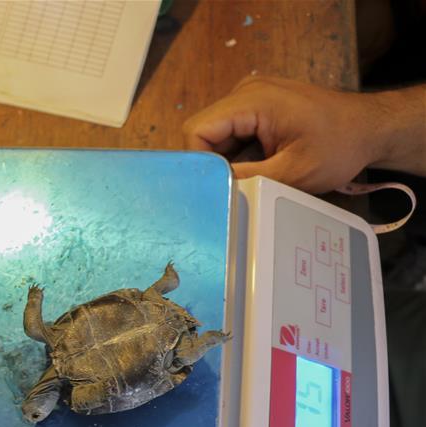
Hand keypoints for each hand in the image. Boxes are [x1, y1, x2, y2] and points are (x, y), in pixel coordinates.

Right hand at [182, 75, 424, 193]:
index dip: (198, 162)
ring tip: (244, 181)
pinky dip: (236, 155)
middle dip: (211, 164)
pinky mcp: (257, 107)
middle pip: (204, 131)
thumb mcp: (292, 172)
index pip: (198, 130)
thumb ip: (246, 178)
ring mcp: (251, 97)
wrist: (372, 128)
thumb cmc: (339, 147)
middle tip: (226, 191)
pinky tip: (253, 170)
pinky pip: (232, 132)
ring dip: (225, 161)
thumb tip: (210, 190)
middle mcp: (245, 92)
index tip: (211, 188)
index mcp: (252, 101)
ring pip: (216, 134)